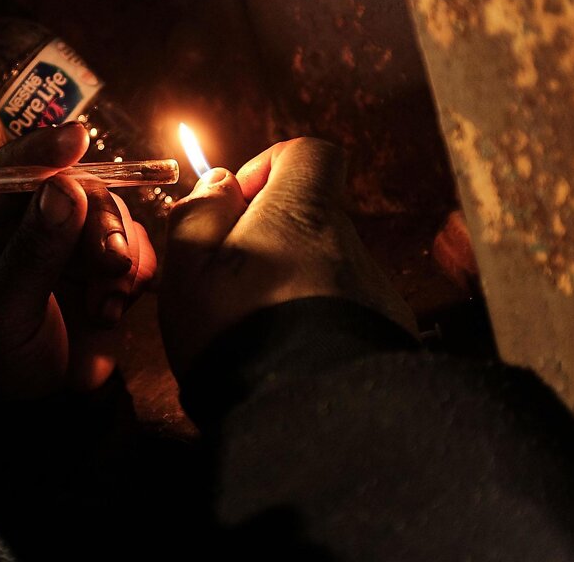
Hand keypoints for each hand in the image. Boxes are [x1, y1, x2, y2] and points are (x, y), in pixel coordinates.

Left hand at [0, 122, 155, 399]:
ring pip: (111, 215)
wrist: (14, 404)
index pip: (6, 169)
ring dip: (119, 255)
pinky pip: (132, 248)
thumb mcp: (1, 311)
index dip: (42, 149)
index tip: (76, 138)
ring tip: (104, 307)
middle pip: (75, 187)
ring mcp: (65, 240)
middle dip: (100, 221)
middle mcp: (23, 220)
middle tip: (111, 264)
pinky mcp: (98, 266)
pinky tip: (112, 310)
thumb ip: (32, 252)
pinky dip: (134, 273)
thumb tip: (66, 189)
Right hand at [159, 137, 414, 378]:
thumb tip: (220, 182)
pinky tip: (289, 357)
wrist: (307, 420)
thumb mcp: (188, 268)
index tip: (236, 205)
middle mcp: (349, 244)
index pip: (308, 153)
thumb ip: (199, 212)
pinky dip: (319, 322)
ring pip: (327, 268)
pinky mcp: (386, 335)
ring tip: (257, 331)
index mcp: (302, 213)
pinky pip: (346, 313)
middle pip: (312, 217)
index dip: (269, 167)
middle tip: (231, 285)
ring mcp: (375, 292)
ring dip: (294, 285)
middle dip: (272, 239)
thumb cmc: (236, 336)